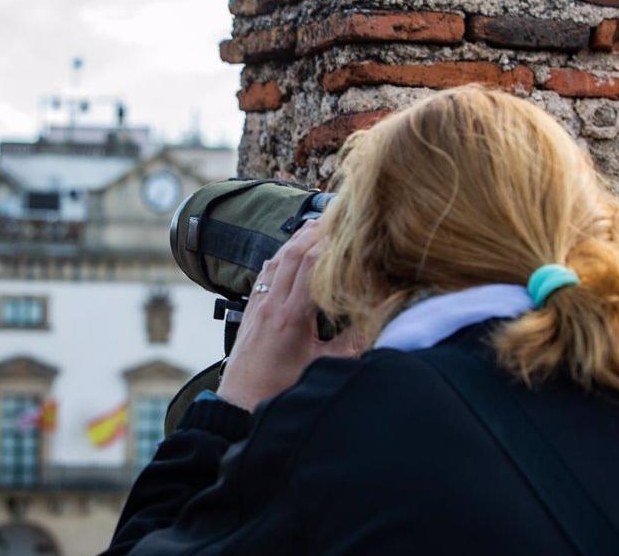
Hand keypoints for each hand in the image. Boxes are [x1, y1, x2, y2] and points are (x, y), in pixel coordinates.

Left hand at [216, 220, 363, 411]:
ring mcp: (258, 305)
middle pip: (293, 255)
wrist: (240, 403)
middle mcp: (271, 304)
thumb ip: (352, 342)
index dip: (330, 244)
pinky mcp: (250, 310)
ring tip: (317, 224)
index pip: (311, 266)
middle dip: (315, 232)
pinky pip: (265, 273)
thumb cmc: (282, 389)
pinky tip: (289, 252)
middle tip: (336, 215)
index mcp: (291, 316)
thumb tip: (378, 316)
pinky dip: (280, 256)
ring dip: (296, 240)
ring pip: (277, 260)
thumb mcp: (324, 368)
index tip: (349, 229)